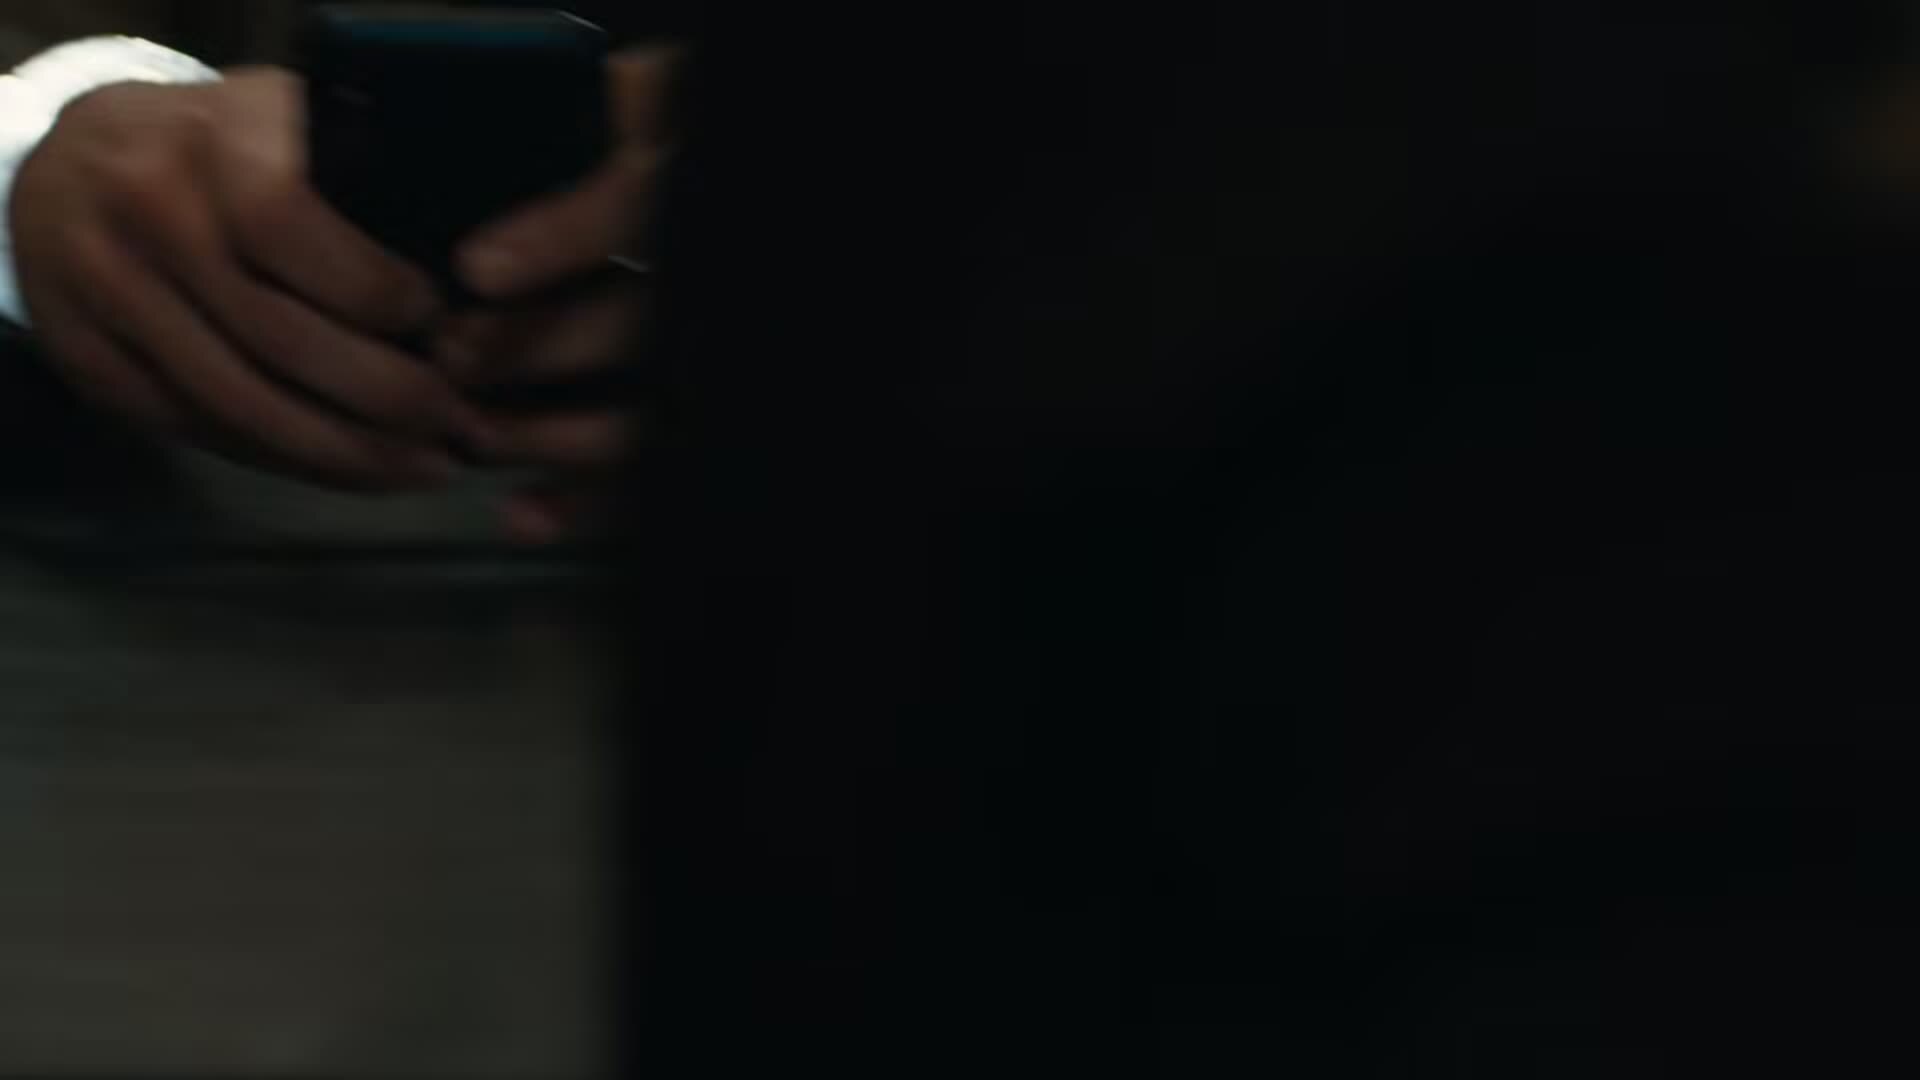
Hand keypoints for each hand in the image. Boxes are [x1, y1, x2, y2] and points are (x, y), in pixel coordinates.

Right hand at [12, 68, 484, 490]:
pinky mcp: (88, 360)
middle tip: (464, 425)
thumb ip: (366, 178)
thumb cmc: (229, 147)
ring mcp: (105, 292)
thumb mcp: (294, 124)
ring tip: (427, 467)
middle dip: (388, 397)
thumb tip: (478, 280)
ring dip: (347, 453)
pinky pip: (201, 429)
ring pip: (239, 403)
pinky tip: (353, 469)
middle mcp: (148, 214)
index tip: (444, 323)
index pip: (288, 227)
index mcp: (212, 144)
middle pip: (276, 338)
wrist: (72, 164)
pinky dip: (287, 460)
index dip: (375, 289)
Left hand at [438, 46, 677, 542]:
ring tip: (474, 435)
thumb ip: (545, 143)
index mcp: (674, 180)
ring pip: (639, 413)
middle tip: (450, 359)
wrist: (681, 170)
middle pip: (632, 327)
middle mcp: (695, 265)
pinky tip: (520, 517)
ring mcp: (692, 348)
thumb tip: (429, 163)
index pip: (633, 207)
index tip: (475, 270)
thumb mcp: (600, 114)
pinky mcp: (679, 409)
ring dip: (546, 436)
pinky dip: (580, 504)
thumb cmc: (612, 141)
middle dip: (531, 353)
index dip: (558, 241)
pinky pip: (640, 469)